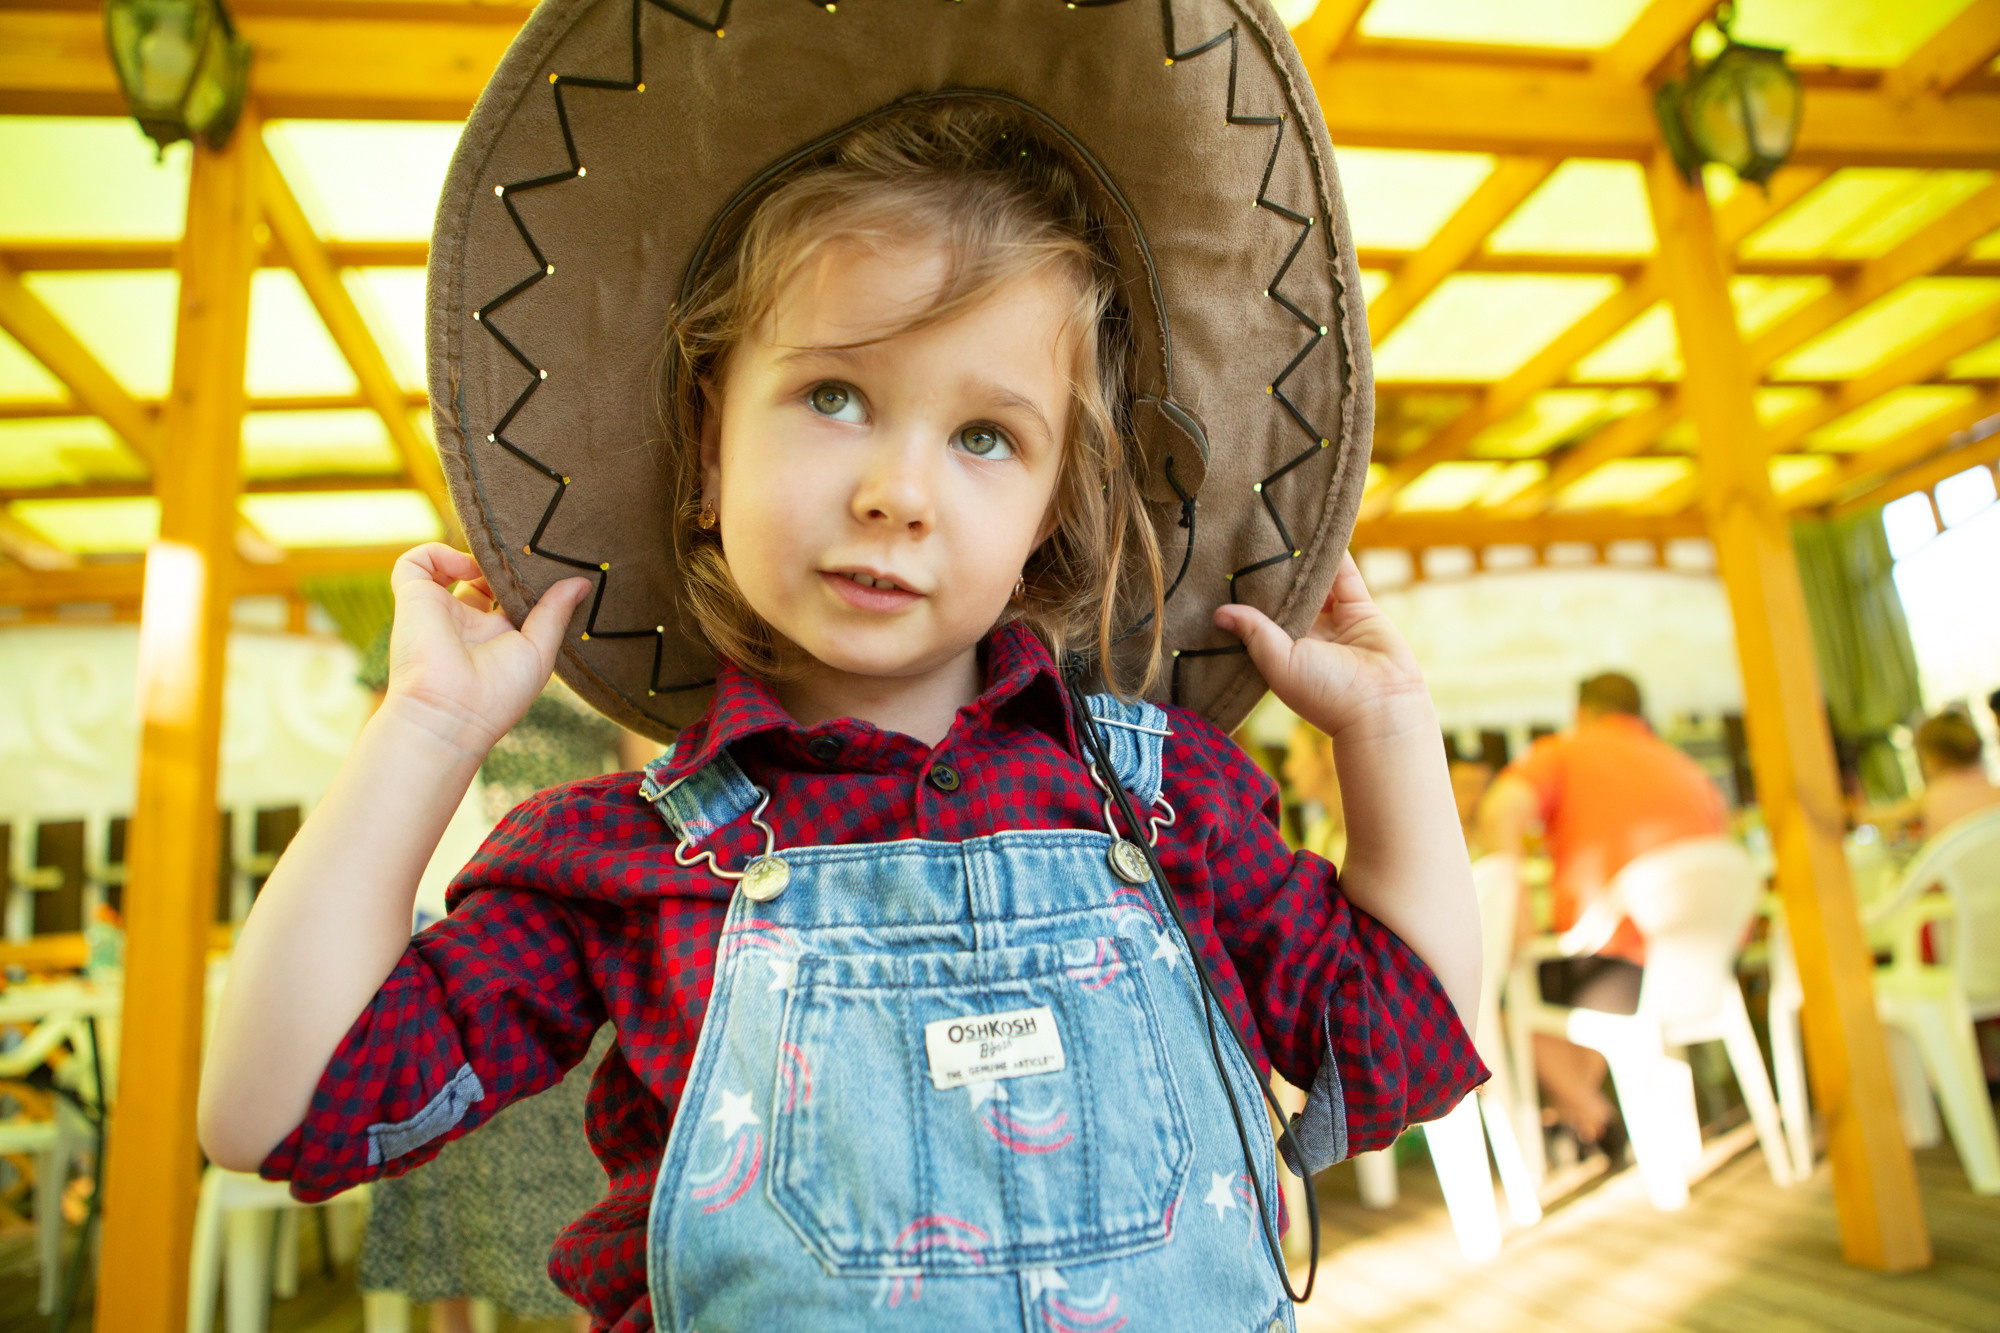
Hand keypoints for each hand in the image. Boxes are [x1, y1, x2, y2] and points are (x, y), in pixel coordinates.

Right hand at [381, 544, 591, 756]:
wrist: (449, 713)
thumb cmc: (499, 693)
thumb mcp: (539, 651)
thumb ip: (556, 613)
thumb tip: (583, 583)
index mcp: (497, 636)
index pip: (510, 598)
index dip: (525, 580)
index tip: (549, 566)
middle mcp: (467, 622)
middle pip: (481, 578)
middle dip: (500, 562)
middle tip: (523, 551)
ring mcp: (439, 610)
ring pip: (448, 566)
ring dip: (470, 555)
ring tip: (494, 559)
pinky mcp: (412, 599)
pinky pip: (414, 563)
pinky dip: (437, 552)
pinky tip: (465, 567)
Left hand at [1214, 553, 1429, 744]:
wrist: (1382, 705)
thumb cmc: (1325, 694)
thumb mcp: (1280, 662)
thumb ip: (1254, 633)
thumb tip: (1219, 612)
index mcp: (1281, 652)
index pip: (1259, 616)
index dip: (1246, 595)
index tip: (1226, 568)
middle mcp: (1306, 636)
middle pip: (1286, 595)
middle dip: (1273, 573)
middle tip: (1250, 539)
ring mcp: (1334, 621)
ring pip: (1314, 582)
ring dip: (1303, 560)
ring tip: (1283, 530)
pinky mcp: (1360, 609)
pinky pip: (1345, 575)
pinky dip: (1335, 554)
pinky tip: (1320, 532)